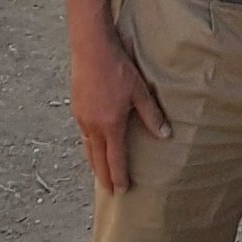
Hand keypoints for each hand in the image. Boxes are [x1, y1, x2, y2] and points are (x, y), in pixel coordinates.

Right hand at [71, 33, 170, 193]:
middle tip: (109, 192)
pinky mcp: (76, 108)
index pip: (115, 159)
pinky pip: (83, 135)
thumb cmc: (118, 68)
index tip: (122, 190)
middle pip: (98, 159)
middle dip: (104, 177)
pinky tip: (93, 146)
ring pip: (88, 148)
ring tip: (99, 175)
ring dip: (94, 163)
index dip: (119, 176)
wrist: (91, 49)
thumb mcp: (140, 92)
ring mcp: (82, 118)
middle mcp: (94, 126)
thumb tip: (165, 135)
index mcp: (111, 125)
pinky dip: (89, 147)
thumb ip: (151, 116)